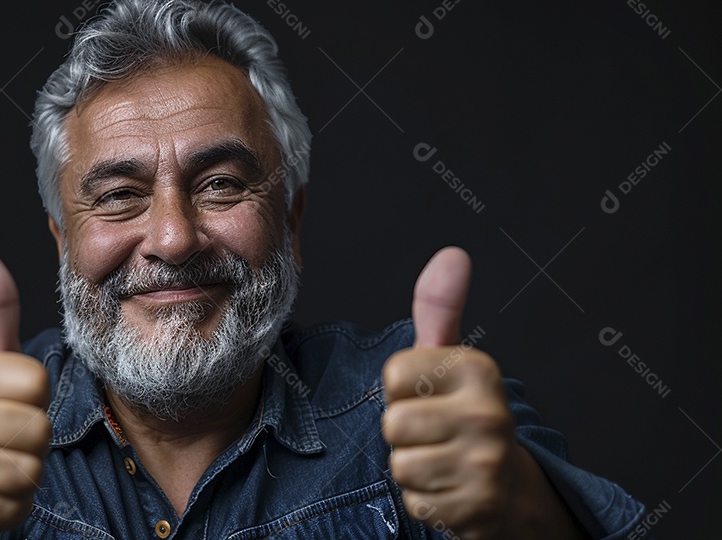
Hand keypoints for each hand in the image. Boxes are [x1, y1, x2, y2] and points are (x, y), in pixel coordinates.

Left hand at [381, 247, 514, 538]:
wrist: (508, 489)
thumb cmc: (465, 415)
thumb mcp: (452, 359)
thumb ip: (440, 309)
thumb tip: (451, 255)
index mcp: (479, 370)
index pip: (394, 373)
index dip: (402, 388)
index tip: (431, 395)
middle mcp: (489, 414)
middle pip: (393, 423)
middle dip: (405, 433)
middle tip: (437, 433)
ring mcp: (485, 463)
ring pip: (401, 464)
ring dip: (414, 468)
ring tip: (443, 460)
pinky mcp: (475, 507)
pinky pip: (414, 500)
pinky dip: (425, 500)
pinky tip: (450, 489)